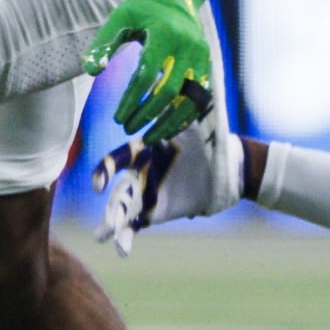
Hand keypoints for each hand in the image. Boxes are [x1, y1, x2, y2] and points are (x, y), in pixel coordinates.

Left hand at [83, 0, 213, 143]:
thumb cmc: (142, 9)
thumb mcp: (120, 18)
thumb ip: (103, 43)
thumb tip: (90, 70)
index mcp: (165, 34)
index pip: (147, 74)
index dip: (132, 99)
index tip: (117, 118)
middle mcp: (188, 47)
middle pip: (169, 91)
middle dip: (147, 114)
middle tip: (128, 129)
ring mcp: (201, 58)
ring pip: (189, 100)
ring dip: (169, 123)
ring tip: (148, 138)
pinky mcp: (207, 65)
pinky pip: (199, 98)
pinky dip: (185, 117)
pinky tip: (168, 129)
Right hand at [93, 86, 242, 256]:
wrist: (228, 168)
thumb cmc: (214, 138)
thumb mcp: (202, 120)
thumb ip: (188, 104)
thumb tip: (178, 79)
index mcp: (145, 148)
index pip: (119, 157)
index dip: (106, 168)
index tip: (100, 184)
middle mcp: (140, 170)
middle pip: (118, 187)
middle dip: (111, 203)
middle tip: (109, 219)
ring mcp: (145, 192)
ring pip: (121, 208)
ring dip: (112, 221)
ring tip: (103, 235)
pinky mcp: (153, 212)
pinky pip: (135, 225)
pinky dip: (127, 237)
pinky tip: (122, 250)